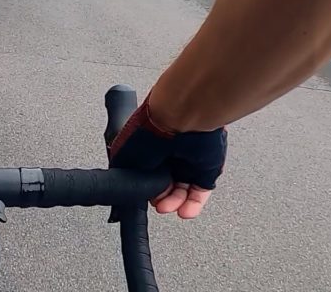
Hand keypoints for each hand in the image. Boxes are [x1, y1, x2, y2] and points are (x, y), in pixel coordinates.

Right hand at [109, 98, 225, 218]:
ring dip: (175, 204)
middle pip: (164, 186)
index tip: (142, 196)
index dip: (144, 190)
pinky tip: (184, 211)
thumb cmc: (151, 129)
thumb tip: (126, 188)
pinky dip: (192, 205)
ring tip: (168, 207)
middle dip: (160, 199)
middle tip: (158, 203)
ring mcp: (188, 163)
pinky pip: (200, 192)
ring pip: (182, 192)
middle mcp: (168, 156)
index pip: (145, 177)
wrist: (182, 119)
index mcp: (148, 150)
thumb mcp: (124, 156)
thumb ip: (126, 174)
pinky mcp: (206, 170)